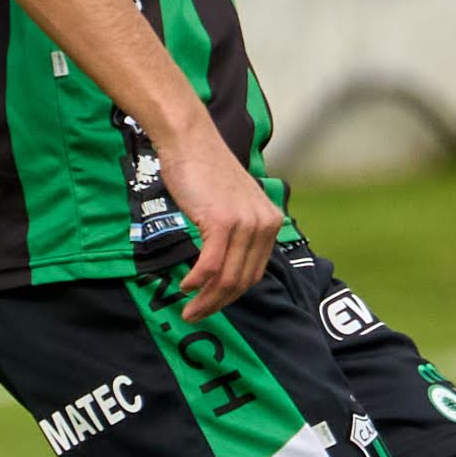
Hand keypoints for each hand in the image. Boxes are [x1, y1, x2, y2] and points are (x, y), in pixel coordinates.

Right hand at [160, 120, 283, 322]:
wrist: (190, 140)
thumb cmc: (204, 170)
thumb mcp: (232, 204)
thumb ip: (237, 232)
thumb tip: (225, 268)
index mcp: (271, 222)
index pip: (255, 273)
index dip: (232, 295)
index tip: (213, 305)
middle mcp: (264, 224)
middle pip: (243, 280)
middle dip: (218, 304)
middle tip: (196, 316)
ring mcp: (245, 223)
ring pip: (228, 277)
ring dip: (206, 299)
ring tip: (188, 310)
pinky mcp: (222, 222)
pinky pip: (212, 265)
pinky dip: (197, 281)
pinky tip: (185, 286)